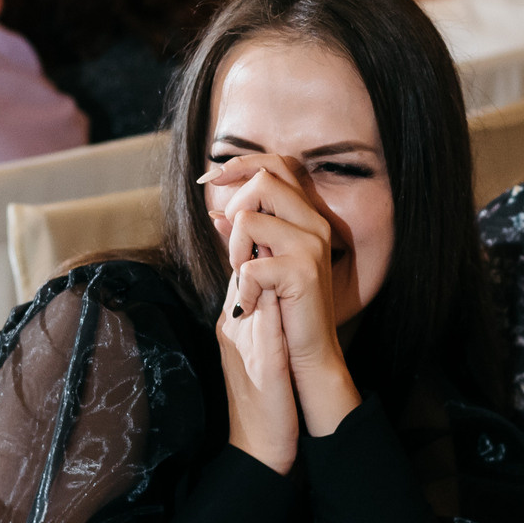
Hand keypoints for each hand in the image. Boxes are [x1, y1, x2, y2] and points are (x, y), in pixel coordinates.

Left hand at [204, 155, 362, 434]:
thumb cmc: (285, 314)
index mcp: (306, 217)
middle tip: (235, 250)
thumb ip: (243, 237)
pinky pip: (250, 263)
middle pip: (263, 180)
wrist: (309, 358)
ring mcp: (312, 245)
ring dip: (234, 250)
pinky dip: (243, 288)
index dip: (239, 164)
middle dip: (234, 210)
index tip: (208, 180)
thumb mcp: (260, 268)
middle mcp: (315, 224)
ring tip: (245, 279)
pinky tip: (253, 306)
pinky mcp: (304, 271)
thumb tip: (215, 211)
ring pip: (249, 218)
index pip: (275, 166)